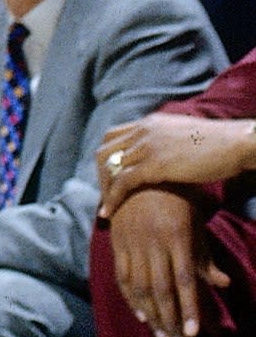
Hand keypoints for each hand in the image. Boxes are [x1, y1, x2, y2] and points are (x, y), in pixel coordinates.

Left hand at [97, 114, 255, 215]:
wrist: (237, 143)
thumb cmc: (220, 145)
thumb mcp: (186, 138)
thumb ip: (169, 143)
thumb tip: (168, 158)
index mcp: (149, 123)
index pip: (112, 136)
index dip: (107, 158)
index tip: (109, 178)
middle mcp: (143, 131)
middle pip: (105, 150)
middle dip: (101, 174)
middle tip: (106, 196)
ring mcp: (147, 146)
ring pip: (109, 166)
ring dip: (104, 189)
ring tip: (105, 209)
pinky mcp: (155, 164)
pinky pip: (123, 181)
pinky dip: (112, 198)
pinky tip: (110, 213)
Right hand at [109, 185, 228, 336]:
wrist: (140, 174)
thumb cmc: (177, 201)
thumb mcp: (195, 226)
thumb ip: (205, 257)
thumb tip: (224, 283)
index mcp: (176, 237)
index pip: (183, 281)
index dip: (188, 309)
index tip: (194, 334)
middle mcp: (152, 242)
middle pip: (161, 289)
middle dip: (170, 319)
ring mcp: (131, 241)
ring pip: (140, 286)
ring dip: (151, 314)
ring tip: (161, 335)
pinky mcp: (117, 241)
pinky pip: (122, 274)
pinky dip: (130, 297)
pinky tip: (140, 313)